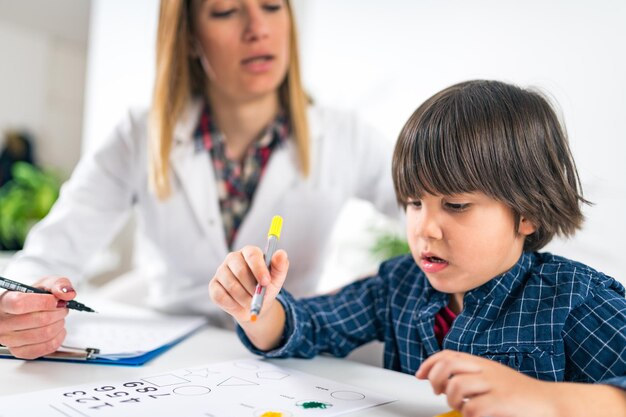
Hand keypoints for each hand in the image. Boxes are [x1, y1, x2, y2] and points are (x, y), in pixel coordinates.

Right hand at [0, 276, 75, 358]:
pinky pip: (46, 347)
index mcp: (3, 302)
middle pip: (38, 320)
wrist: (27, 309)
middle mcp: (2, 322)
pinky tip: (58, 330)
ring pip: (44, 334)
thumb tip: (67, 294)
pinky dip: (59, 338)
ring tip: (59, 317)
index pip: (20, 303)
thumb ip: (58, 284)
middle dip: (58, 312)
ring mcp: (9, 339)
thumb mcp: (45, 283)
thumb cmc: (34, 296)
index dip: (44, 302)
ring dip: (59, 324)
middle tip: (62, 308)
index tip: (56, 300)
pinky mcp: (19, 351)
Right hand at [209, 245, 288, 323]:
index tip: (266, 282)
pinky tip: (240, 306)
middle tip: (259, 297)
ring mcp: (221, 271)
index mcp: (249, 252)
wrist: (255, 304)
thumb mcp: (277, 278)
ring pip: (231, 286)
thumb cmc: (266, 287)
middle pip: (240, 271)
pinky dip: (233, 305)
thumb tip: (281, 253)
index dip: (259, 268)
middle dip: (252, 288)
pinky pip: (221, 296)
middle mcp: (233, 258)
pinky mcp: (213, 285)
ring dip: (244, 299)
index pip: (252, 254)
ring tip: (251, 303)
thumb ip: (280, 266)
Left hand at [416, 350, 557, 416]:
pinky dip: (468, 413)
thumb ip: (472, 376)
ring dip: (452, 399)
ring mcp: (495, 386)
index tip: (419, 375)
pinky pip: (473, 408)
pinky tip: (476, 414)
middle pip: (448, 365)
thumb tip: (444, 382)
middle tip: (438, 392)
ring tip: (460, 406)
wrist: (552, 403)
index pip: (448, 355)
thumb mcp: (494, 378)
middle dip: (435, 379)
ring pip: (457, 385)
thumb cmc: (521, 395)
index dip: (429, 363)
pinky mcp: (502, 402)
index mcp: (483, 363)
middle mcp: (486, 370)